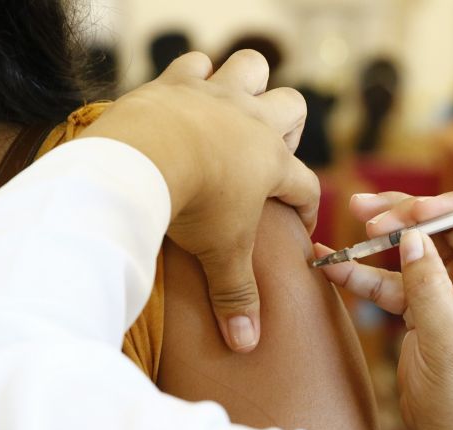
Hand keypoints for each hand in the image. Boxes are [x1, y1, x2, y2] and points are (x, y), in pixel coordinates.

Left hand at [79, 50, 317, 352]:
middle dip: (287, 125)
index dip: (306, 206)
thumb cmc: (192, 206)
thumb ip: (235, 297)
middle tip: (262, 153)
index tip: (297, 225)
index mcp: (271, 165)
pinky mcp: (180, 81)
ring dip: (248, 81)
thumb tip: (248, 345)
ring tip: (232, 108)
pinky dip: (193, 74)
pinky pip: (196, 62)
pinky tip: (186, 94)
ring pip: (253, 66)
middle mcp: (254, 122)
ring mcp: (219, 95)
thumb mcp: (219, 254)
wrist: (146, 158)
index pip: (305, 184)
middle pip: (293, 106)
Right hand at [315, 192, 452, 429]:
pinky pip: (390, 282)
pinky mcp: (420, 310)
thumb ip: (429, 286)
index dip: (451, 209)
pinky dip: (362, 274)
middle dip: (407, 214)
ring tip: (351, 216)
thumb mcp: (449, 341)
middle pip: (445, 230)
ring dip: (381, 237)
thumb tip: (412, 237)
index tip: (412, 211)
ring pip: (414, 251)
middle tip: (369, 212)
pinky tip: (332, 265)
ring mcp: (447, 293)